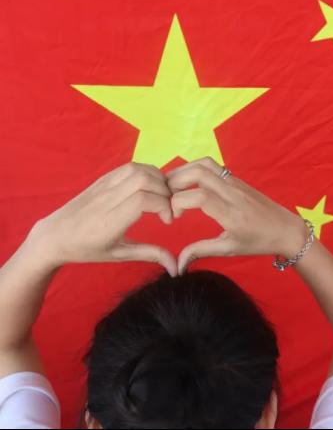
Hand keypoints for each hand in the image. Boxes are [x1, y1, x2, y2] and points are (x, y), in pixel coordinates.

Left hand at [26, 163, 176, 274]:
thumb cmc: (87, 249)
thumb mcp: (119, 255)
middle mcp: (106, 200)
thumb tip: (176, 267)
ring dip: (158, 179)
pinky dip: (147, 172)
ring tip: (162, 196)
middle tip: (168, 207)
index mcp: (109, 222)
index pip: (142, 200)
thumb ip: (149, 255)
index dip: (164, 206)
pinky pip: (129, 167)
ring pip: (137, 169)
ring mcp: (103, 186)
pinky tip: (150, 187)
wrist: (54, 235)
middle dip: (165, 191)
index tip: (168, 220)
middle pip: (143, 180)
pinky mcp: (102, 178)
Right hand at [167, 158, 308, 273]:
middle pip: (198, 172)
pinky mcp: (237, 179)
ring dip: (183, 171)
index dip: (178, 202)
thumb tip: (178, 263)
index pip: (199, 197)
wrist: (286, 229)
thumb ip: (201, 251)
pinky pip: (213, 166)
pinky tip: (188, 184)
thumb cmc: (259, 242)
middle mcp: (233, 193)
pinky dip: (195, 170)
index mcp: (232, 213)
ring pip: (205, 164)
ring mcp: (236, 183)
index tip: (173, 217)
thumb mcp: (229, 249)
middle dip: (174, 181)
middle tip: (165, 197)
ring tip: (172, 188)